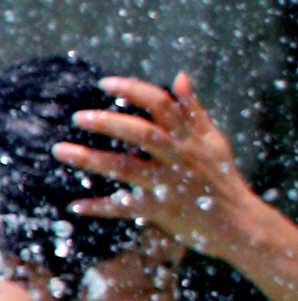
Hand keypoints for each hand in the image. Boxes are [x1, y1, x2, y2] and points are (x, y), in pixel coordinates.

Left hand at [65, 74, 276, 259]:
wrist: (240, 224)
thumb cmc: (222, 178)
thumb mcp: (214, 141)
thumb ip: (193, 110)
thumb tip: (180, 76)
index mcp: (189, 137)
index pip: (162, 105)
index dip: (134, 90)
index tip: (105, 83)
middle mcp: (178, 157)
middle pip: (141, 133)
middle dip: (109, 122)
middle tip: (77, 117)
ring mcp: (169, 184)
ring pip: (126, 168)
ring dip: (91, 159)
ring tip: (60, 150)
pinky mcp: (162, 210)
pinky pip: (126, 207)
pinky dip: (101, 207)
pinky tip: (75, 205)